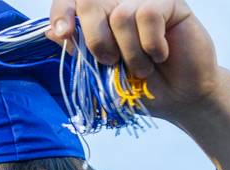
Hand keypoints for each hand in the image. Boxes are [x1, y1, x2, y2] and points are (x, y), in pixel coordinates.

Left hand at [47, 0, 219, 115]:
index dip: (62, 11)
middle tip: (110, 62)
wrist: (179, 99)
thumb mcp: (102, 77)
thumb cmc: (141, 87)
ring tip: (142, 68)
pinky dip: (151, 44)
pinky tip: (160, 55)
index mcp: (99, 17)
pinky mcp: (170, 2)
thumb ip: (79, 52)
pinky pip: (148, 14)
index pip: (72, 0)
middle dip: (95, 38)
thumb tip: (51, 32)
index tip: (62, 33)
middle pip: (90, 1)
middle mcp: (119, 3)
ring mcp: (144, 0)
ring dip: (130, 52)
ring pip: (120, 14)